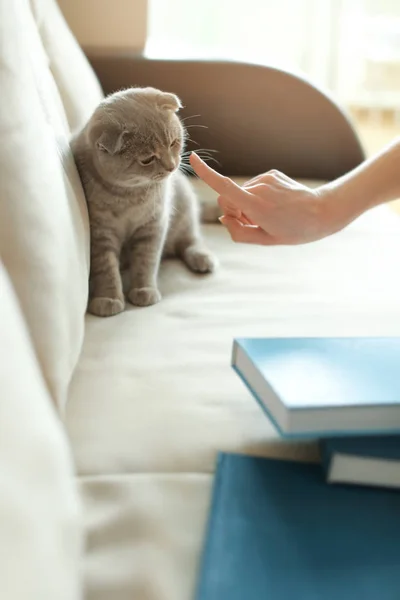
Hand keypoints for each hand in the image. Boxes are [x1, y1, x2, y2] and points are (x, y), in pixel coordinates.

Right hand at [190, 153, 342, 245]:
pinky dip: (258, 198)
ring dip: (248, 205)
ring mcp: (265, 179)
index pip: (223, 187)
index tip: (192, 158)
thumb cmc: (295, 230)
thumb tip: (224, 218)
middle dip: (233, 211)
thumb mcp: (265, 240)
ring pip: (242, 194)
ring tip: (271, 215)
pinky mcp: (272, 174)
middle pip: (228, 198)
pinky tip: (276, 205)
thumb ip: (238, 232)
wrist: (323, 212)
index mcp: (255, 206)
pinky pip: (255, 188)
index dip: (206, 174)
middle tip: (253, 224)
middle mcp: (258, 188)